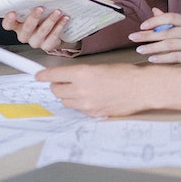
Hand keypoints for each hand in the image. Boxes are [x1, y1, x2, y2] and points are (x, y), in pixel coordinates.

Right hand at [1, 7, 79, 55]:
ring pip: (41, 33)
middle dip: (34, 18)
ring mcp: (35, 41)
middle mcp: (25, 34)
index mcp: (17, 25)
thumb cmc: (41, 16)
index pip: (8, 24)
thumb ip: (31, 2)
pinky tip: (64, 19)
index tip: (12, 13)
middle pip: (26, 29)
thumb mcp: (33, 8)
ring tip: (57, 11)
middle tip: (40, 8)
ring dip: (50, 21)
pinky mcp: (47, 45)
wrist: (53, 30)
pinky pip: (53, 38)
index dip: (9, 20)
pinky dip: (59, 27)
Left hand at [36, 63, 155, 116]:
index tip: (38, 75)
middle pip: (56, 91)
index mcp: (81, 74)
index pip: (53, 75)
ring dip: (68, 96)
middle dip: (57, 86)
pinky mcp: (93, 114)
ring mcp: (87, 104)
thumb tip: (65, 76)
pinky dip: (80, 104)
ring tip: (80, 90)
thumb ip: (79, 73)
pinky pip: (78, 110)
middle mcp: (81, 90)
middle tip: (64, 82)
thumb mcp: (98, 67)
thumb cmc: (124, 74)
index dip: (43, 75)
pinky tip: (91, 98)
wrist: (141, 88)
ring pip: (66, 102)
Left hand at [129, 8, 180, 64]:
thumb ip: (169, 19)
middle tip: (133, 38)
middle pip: (166, 33)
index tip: (142, 26)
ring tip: (140, 49)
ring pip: (168, 46)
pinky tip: (152, 58)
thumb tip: (154, 10)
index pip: (170, 17)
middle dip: (147, 36)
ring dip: (151, 48)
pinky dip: (161, 58)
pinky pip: (174, 57)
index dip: (154, 21)